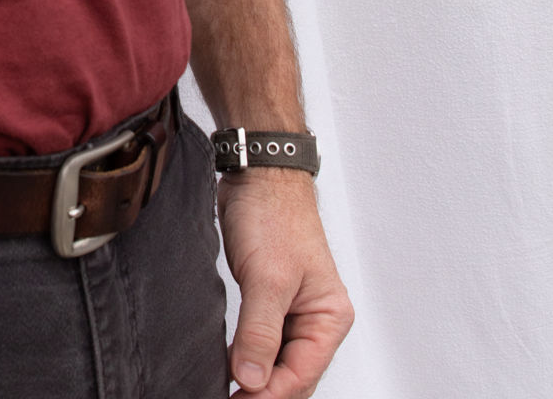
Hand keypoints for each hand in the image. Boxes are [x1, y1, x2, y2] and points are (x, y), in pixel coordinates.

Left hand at [217, 167, 353, 397]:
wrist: (256, 175)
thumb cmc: (274, 216)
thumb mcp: (268, 278)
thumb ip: (260, 331)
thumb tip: (251, 381)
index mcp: (330, 317)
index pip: (302, 375)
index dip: (270, 395)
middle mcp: (315, 319)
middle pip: (292, 375)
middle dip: (262, 394)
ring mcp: (291, 311)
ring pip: (275, 362)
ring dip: (253, 379)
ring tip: (222, 391)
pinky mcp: (267, 300)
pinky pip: (260, 341)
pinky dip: (245, 356)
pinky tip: (225, 367)